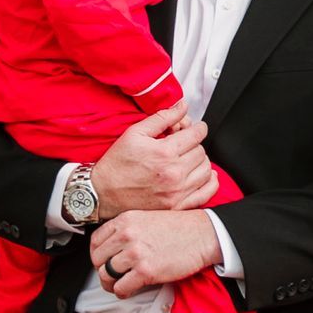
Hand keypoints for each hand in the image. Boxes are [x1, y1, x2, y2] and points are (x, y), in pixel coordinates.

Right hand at [86, 105, 217, 216]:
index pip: (197, 134)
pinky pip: (206, 193)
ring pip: (206, 170)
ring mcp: (177, 192)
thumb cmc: (117, 164)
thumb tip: (182, 107)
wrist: (103, 193)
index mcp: (164, 152)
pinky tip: (199, 175)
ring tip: (187, 159)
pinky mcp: (177, 206)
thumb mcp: (135, 133)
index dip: (197, 128)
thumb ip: (162, 117)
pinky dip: (209, 182)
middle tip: (183, 145)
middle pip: (202, 152)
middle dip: (195, 144)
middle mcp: (173, 173)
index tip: (194, 129)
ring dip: (200, 162)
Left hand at [90, 208, 223, 295]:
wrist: (203, 234)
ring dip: (111, 284)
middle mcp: (127, 235)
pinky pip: (121, 288)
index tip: (102, 262)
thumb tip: (113, 247)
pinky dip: (122, 292)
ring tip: (119, 285)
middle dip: (102, 271)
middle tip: (111, 277)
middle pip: (98, 259)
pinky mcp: (145, 271)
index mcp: (125, 220)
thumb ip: (128, 229)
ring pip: (106, 275)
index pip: (96, 240)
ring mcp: (135, 253)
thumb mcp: (147, 217)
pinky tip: (129, 290)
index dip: (97, 255)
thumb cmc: (180, 227)